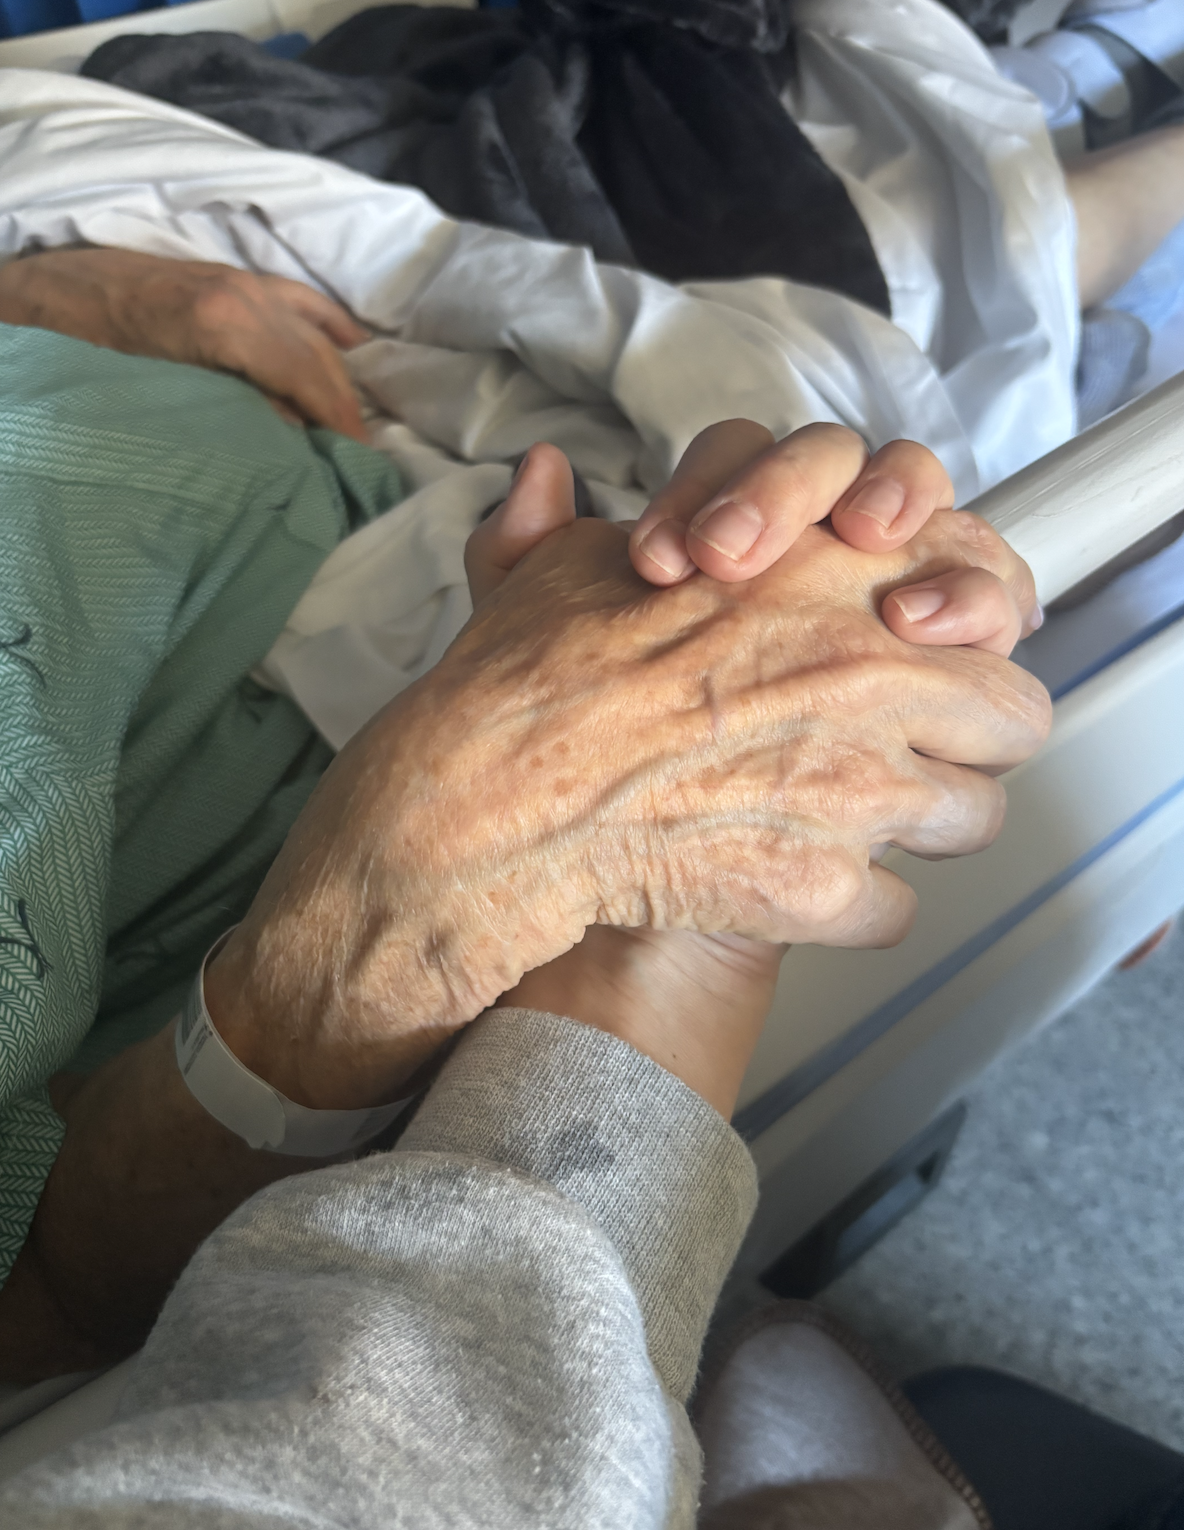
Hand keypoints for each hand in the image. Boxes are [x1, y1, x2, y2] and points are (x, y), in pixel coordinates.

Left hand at [0, 247, 367, 440]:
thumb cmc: (96, 349)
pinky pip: (300, 300)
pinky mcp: (234, 275)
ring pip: (315, 327)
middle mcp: (245, 293)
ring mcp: (243, 279)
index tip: (361, 460)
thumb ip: (236, 410)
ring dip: (339, 373)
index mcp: (227, 322)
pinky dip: (329, 326)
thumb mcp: (164, 393)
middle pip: (318, 354)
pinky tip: (351, 347)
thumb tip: (296, 434)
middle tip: (365, 455)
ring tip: (356, 419)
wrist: (52, 293)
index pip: (308, 375)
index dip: (340, 419)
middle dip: (347, 404)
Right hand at [486, 425, 1041, 1116]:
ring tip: (853, 823)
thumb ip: (588, 522)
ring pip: (973, 819)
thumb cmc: (528, 682)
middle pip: (1012, 714)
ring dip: (920, 826)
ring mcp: (856, 786)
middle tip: (908, 749)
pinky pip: (896, 909)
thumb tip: (549, 477)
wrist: (491, 800)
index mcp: (829, 576)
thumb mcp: (564, 569)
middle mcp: (866, 673)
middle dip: (967, 737)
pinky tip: (795, 887)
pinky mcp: (823, 886)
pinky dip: (850, 907)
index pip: (982, 588)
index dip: (967, 631)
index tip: (932, 654)